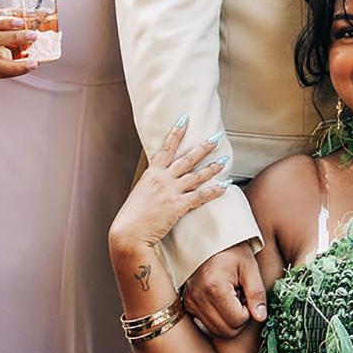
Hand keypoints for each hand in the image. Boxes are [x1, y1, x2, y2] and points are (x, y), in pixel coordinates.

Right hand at [110, 122, 229, 249]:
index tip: (185, 118)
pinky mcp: (178, 206)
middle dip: (203, 147)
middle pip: (187, 159)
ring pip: (197, 176)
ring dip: (212, 168)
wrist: (128, 233)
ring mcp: (171, 192)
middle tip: (216, 137)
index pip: (166, 148)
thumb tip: (160, 180)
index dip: (176, 132)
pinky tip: (224, 186)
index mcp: (151, 174)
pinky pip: (200, 196)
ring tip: (224, 160)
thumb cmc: (131, 217)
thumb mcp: (139, 193)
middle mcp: (163, 179)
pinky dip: (214, 191)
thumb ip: (152, 184)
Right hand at [183, 242, 266, 338]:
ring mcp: (190, 302)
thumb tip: (261, 317)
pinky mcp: (187, 305)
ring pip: (216, 331)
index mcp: (214, 286)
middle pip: (227, 331)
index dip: (248, 311)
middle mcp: (198, 297)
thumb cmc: (231, 250)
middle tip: (240, 297)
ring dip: (228, 319)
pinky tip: (220, 301)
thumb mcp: (249, 267)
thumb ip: (257, 293)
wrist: (208, 238)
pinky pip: (206, 325)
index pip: (237, 320)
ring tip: (230, 298)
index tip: (247, 294)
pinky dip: (217, 318)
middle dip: (239, 318)